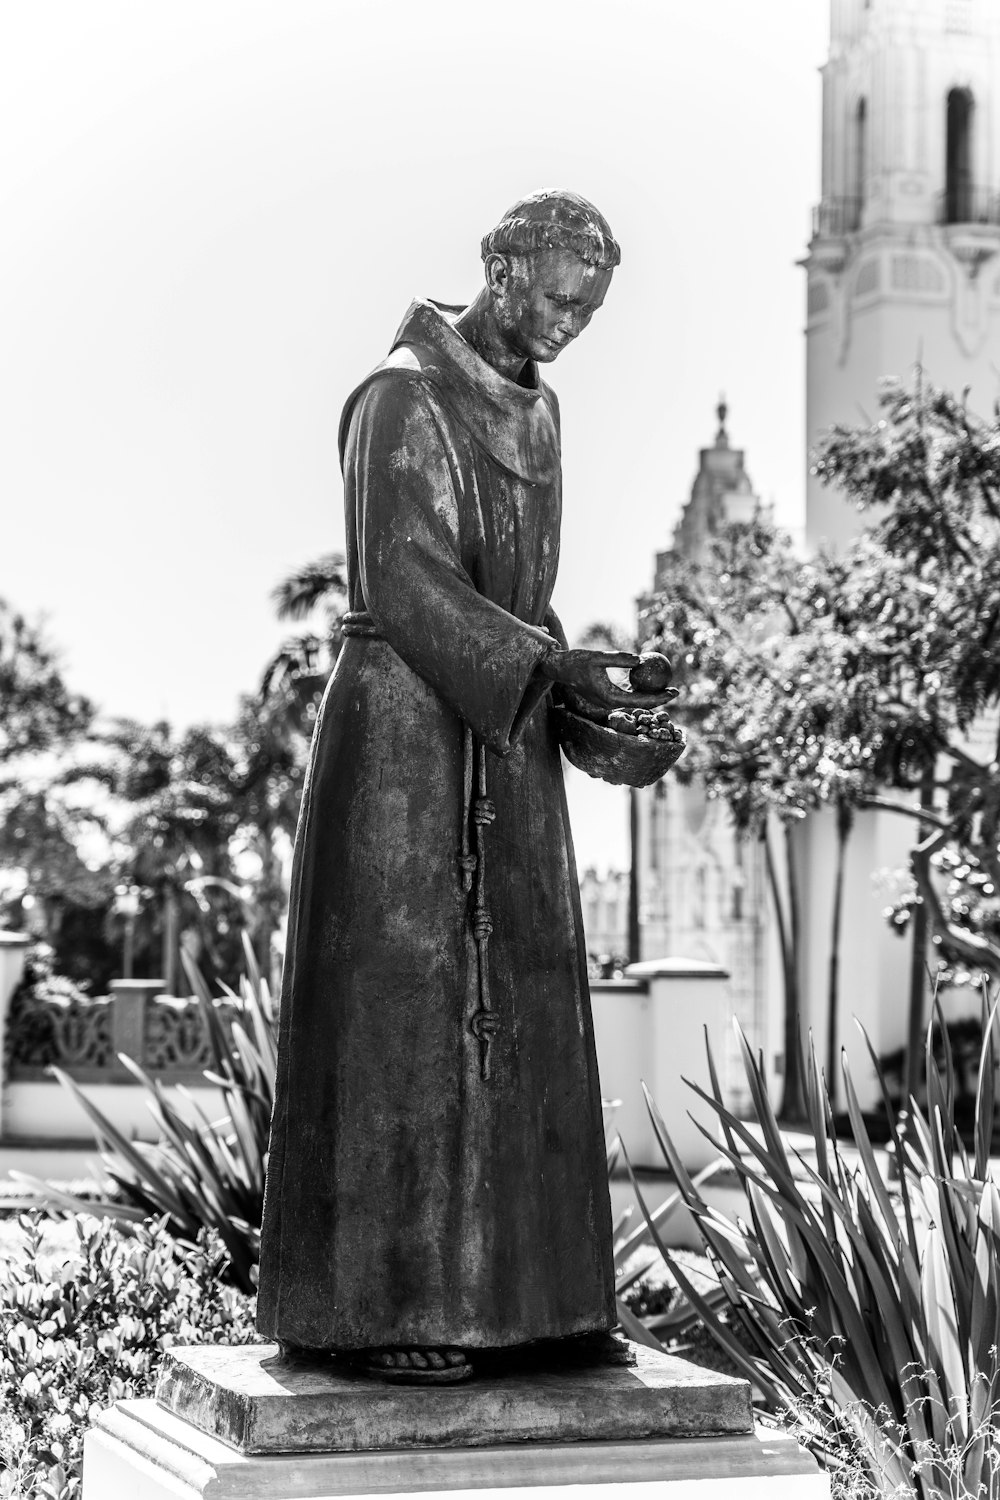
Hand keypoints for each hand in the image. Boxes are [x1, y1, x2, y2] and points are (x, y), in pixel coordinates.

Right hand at [539, 649, 678, 712]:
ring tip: (667, 686)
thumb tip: (640, 660)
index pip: (640, 701)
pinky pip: (627, 693)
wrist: (559, 669)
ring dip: (650, 694)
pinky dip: (639, 688)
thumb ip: (619, 659)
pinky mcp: (606, 695)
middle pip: (640, 704)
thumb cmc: (576, 662)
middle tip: (676, 690)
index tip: (674, 691)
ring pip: (635, 700)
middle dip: (659, 699)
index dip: (659, 697)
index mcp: (609, 698)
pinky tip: (649, 679)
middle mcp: (609, 703)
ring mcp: (608, 700)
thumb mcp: (597, 656)